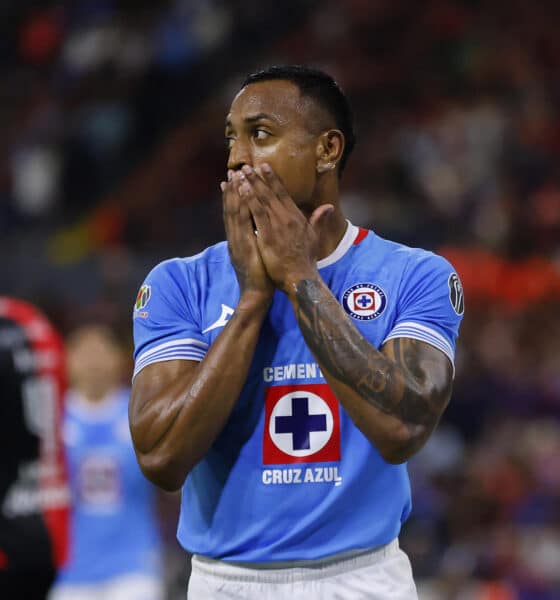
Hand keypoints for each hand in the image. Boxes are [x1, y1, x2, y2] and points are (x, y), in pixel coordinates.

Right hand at [222, 171, 273, 303]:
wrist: (256, 294)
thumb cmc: (260, 277)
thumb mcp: (257, 255)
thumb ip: (256, 241)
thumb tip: (259, 231)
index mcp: (239, 240)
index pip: (234, 215)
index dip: (233, 198)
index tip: (233, 181)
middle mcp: (235, 238)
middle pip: (231, 210)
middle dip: (232, 190)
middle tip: (232, 172)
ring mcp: (238, 242)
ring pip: (234, 213)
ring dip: (234, 194)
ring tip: (234, 177)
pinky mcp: (243, 246)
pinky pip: (241, 223)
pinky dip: (240, 207)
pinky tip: (242, 195)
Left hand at [238, 164, 333, 292]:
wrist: (300, 278)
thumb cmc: (306, 261)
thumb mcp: (315, 237)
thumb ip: (319, 220)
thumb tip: (328, 207)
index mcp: (296, 218)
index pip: (283, 194)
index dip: (273, 179)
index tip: (264, 167)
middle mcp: (286, 218)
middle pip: (270, 193)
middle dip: (258, 178)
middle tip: (246, 166)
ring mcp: (277, 226)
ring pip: (262, 200)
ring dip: (251, 185)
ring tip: (240, 173)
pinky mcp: (267, 235)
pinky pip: (256, 214)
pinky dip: (249, 200)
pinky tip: (241, 190)